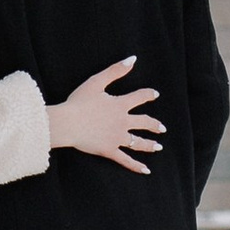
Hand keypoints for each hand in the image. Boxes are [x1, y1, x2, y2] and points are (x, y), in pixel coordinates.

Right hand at [47, 56, 162, 173]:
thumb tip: (133, 59)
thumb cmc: (79, 101)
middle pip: (144, 123)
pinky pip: (126, 160)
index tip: (154, 94)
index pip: (140, 97)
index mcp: (120, 105)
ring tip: (158, 147)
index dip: (148, 94)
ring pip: (138, 143)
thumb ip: (115, 70)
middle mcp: (122, 122)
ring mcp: (117, 138)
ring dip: (150, 145)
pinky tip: (146, 170)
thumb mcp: (97, 81)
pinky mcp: (109, 150)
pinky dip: (136, 166)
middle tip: (162, 128)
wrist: (68, 123)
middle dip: (154, 125)